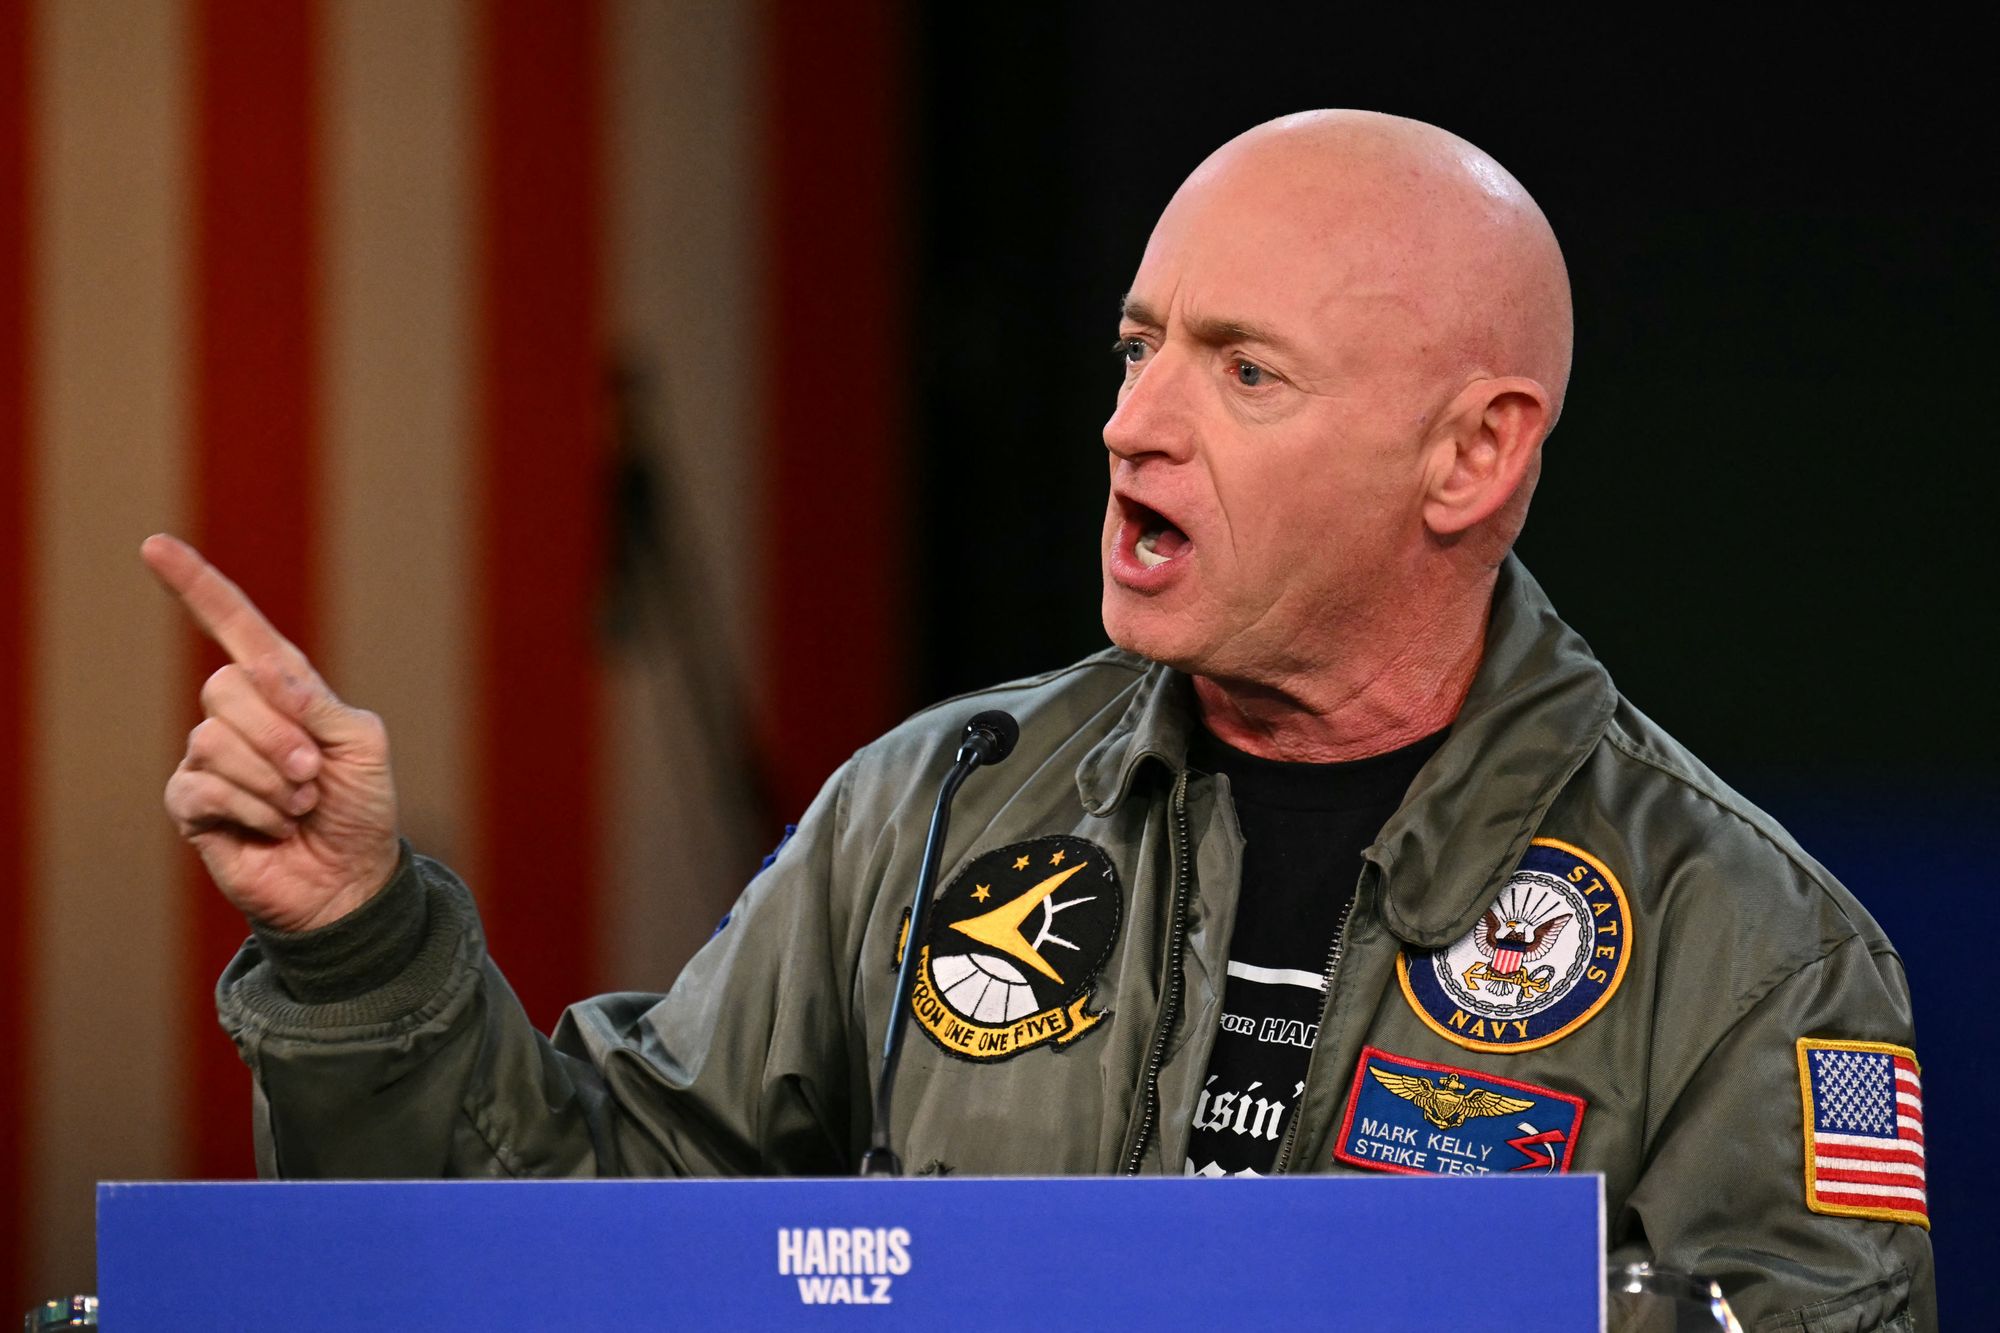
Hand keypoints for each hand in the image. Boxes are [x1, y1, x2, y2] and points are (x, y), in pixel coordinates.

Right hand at [143, 534, 400, 931]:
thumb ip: (321, 704)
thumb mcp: (364, 745)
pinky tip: (274, 828)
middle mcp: (239, 716)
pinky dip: (253, 809)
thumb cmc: (362, 807)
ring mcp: (210, 759)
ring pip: (212, 739)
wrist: (351, 879)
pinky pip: (202, 786)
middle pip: (224, 687)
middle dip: (280, 734)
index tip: (155, 545)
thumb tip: (266, 676)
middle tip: (313, 775)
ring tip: (300, 806)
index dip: (197, 586)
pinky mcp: (192, 805)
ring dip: (272, 780)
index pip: (235, 626)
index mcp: (284, 688)